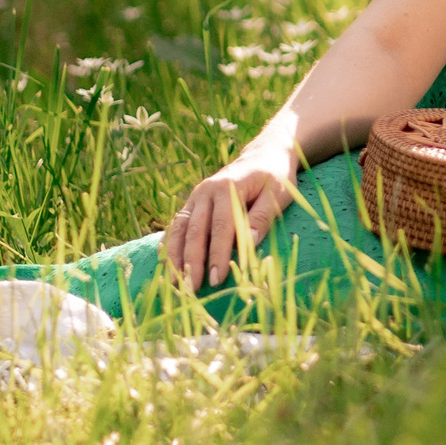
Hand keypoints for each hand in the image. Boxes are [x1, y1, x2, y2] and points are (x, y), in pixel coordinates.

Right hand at [161, 144, 300, 292]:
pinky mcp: (192, 203)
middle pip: (195, 231)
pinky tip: (167, 266)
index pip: (221, 227)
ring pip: (179, 230)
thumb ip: (262, 217)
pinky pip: (176, 226)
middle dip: (192, 262)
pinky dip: (170, 246)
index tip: (216, 279)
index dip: (217, 254)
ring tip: (175, 285)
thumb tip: (247, 243)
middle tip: (191, 290)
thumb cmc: (274, 176)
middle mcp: (206, 191)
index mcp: (228, 187)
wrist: (263, 154)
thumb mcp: (278, 194)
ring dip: (175, 258)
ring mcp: (196, 196)